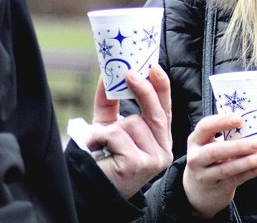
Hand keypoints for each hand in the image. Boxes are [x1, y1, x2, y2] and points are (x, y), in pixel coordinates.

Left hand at [87, 65, 172, 198]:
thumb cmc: (103, 159)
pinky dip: (101, 136)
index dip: (162, 87)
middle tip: (128, 72)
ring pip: (133, 123)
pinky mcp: (139, 164)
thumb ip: (110, 103)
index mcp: (159, 141)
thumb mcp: (108, 126)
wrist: (90, 189)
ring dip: (110, 128)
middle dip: (143, 90)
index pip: (166, 110)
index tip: (154, 67)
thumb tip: (107, 76)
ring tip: (99, 143)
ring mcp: (154, 160)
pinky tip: (96, 148)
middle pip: (157, 113)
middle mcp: (163, 151)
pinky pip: (118, 134)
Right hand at [182, 114, 256, 218]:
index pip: (204, 127)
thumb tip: (254, 125)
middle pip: (214, 152)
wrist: (199, 189)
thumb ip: (226, 135)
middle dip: (238, 147)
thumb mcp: (209, 144)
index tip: (240, 119)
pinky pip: (237, 179)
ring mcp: (205, 176)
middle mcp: (196, 158)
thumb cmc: (210, 158)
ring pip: (226, 169)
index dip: (221, 122)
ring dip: (248, 162)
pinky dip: (253, 171)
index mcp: (196, 140)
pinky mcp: (218, 188)